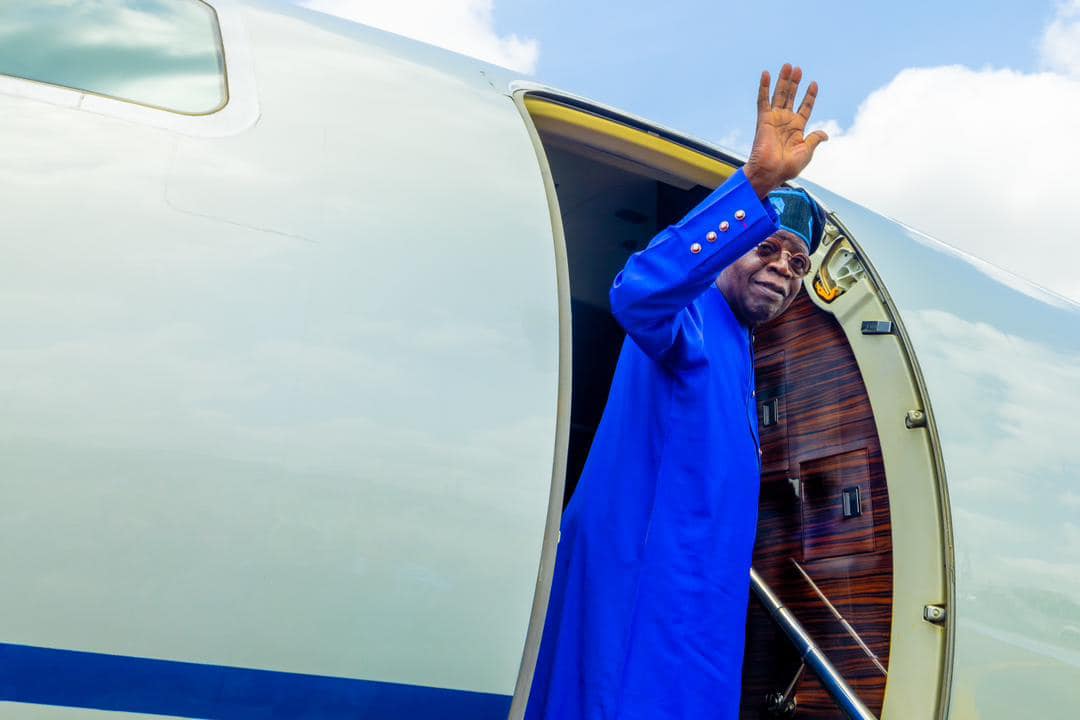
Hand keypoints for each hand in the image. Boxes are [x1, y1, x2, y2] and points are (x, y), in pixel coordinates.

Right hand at [743, 63, 827, 197]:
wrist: (770, 172)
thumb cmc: (787, 167)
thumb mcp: (806, 152)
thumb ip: (814, 139)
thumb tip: (825, 134)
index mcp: (797, 129)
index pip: (805, 107)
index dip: (810, 96)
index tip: (814, 84)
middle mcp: (785, 122)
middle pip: (791, 97)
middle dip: (795, 83)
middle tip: (798, 69)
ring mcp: (774, 119)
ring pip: (779, 95)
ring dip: (783, 81)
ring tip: (788, 66)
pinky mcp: (764, 119)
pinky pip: (763, 100)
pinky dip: (764, 87)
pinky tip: (766, 74)